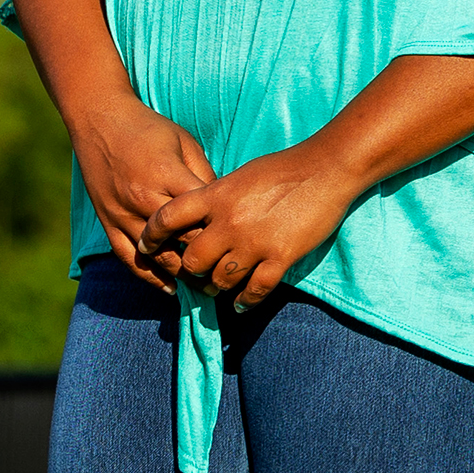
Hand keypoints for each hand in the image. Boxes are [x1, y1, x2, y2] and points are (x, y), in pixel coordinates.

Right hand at [71, 100, 212, 292]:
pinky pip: (129, 258)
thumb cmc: (149, 129)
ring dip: (182, 273)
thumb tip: (224, 210)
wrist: (100, 120)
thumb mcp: (185, 143)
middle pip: (182, 241)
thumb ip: (204, 176)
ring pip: (157, 256)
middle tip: (229, 273)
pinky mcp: (108, 222)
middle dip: (207, 260)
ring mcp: (123, 213)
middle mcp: (144, 198)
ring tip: (205, 285)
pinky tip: (170, 288)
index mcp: (168, 175)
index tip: (239, 245)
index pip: (202, 217)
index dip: (222, 234)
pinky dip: (150, 277)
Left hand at [137, 144, 363, 310]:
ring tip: (217, 288)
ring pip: (220, 281)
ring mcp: (254, 242)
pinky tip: (241, 305)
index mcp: (216, 196)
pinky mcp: (280, 257)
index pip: (169, 218)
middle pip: (192, 261)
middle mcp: (229, 222)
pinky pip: (254, 290)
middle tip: (196, 274)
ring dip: (216, 288)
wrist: (325, 169)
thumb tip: (200, 217)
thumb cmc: (283, 168)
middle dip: (191, 271)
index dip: (152, 236)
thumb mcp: (240, 176)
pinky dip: (245, 302)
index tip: (147, 246)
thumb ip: (217, 198)